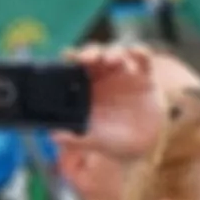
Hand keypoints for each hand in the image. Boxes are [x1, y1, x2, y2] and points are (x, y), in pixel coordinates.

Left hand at [75, 46, 167, 162]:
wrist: (143, 148)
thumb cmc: (114, 142)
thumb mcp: (95, 142)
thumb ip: (75, 140)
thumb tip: (54, 136)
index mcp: (86, 87)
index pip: (75, 66)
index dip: (71, 57)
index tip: (69, 57)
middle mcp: (104, 76)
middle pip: (95, 55)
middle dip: (90, 52)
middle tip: (87, 58)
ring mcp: (125, 74)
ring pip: (117, 52)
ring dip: (113, 52)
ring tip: (112, 60)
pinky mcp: (146, 77)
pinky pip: (143, 59)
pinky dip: (140, 52)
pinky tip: (137, 53)